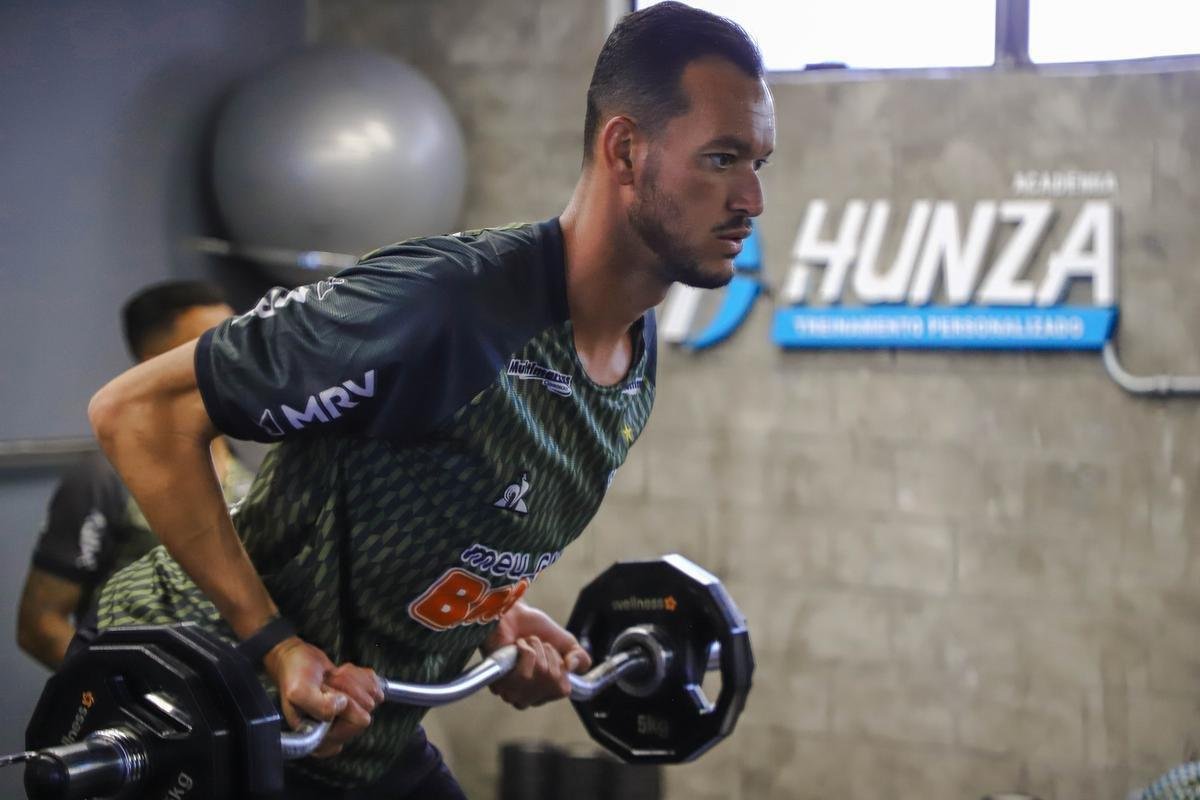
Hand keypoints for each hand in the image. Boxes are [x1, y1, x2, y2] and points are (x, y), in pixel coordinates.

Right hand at [263, 637, 373, 757]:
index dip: (346, 707)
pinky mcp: (357, 702)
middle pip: (365, 712)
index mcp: (319, 738)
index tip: (331, 693)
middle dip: (348, 690)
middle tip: (329, 682)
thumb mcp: (299, 690)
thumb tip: (343, 706)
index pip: (353, 727)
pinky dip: (360, 676)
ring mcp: (347, 717)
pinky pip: (374, 688)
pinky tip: (342, 674)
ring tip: (332, 678)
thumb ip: (319, 705)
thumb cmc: (294, 674)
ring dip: (352, 681)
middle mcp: (334, 731)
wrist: (296, 657)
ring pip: (371, 698)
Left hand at [483, 603, 591, 709]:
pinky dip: (526, 650)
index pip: (563, 689)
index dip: (559, 665)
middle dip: (550, 654)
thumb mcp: (567, 643)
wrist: (512, 614)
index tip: (550, 653)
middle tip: (537, 646)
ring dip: (537, 649)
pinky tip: (516, 648)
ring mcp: (511, 693)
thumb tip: (571, 667)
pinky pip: (525, 671)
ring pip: (542, 672)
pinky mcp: (499, 683)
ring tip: (526, 644)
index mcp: (543, 695)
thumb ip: (581, 658)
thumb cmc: (536, 629)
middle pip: (554, 680)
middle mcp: (526, 699)